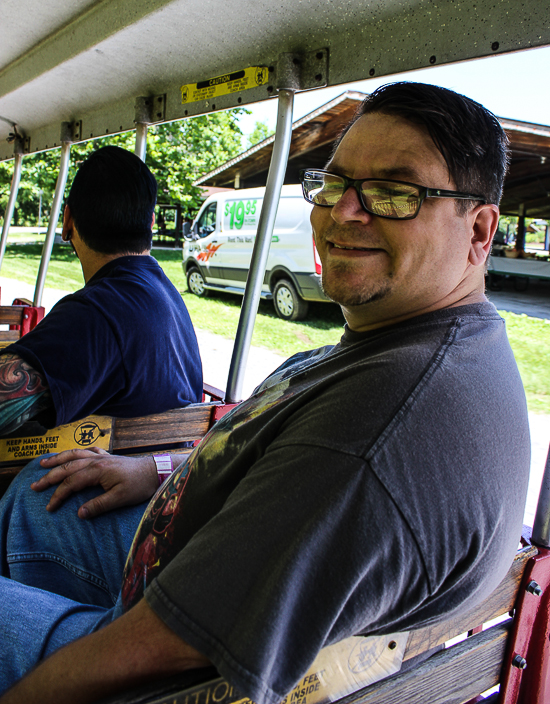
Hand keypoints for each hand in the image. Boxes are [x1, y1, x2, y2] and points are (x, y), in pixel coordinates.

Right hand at [31, 448, 158, 518]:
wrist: (155, 471)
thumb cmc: (139, 485)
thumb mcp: (120, 499)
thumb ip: (98, 505)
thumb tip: (79, 513)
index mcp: (97, 471)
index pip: (71, 483)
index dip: (58, 495)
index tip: (49, 507)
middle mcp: (96, 460)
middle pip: (67, 467)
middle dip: (49, 476)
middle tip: (35, 486)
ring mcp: (102, 457)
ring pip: (74, 455)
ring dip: (58, 459)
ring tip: (43, 463)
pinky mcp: (108, 457)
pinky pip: (87, 450)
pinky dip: (76, 452)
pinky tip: (73, 454)